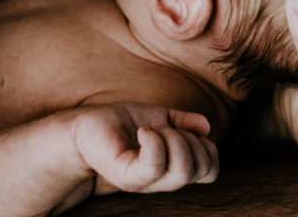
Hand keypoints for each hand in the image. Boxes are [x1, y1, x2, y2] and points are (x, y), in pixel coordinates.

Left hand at [73, 102, 219, 194]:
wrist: (86, 126)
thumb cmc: (121, 123)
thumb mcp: (160, 117)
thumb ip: (184, 122)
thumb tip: (206, 127)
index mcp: (174, 166)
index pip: (211, 169)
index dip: (208, 147)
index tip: (184, 129)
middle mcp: (162, 179)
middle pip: (201, 169)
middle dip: (191, 139)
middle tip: (165, 127)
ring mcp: (145, 180)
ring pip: (182, 169)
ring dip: (174, 139)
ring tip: (151, 129)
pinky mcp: (126, 176)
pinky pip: (154, 166)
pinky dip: (154, 141)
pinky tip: (142, 131)